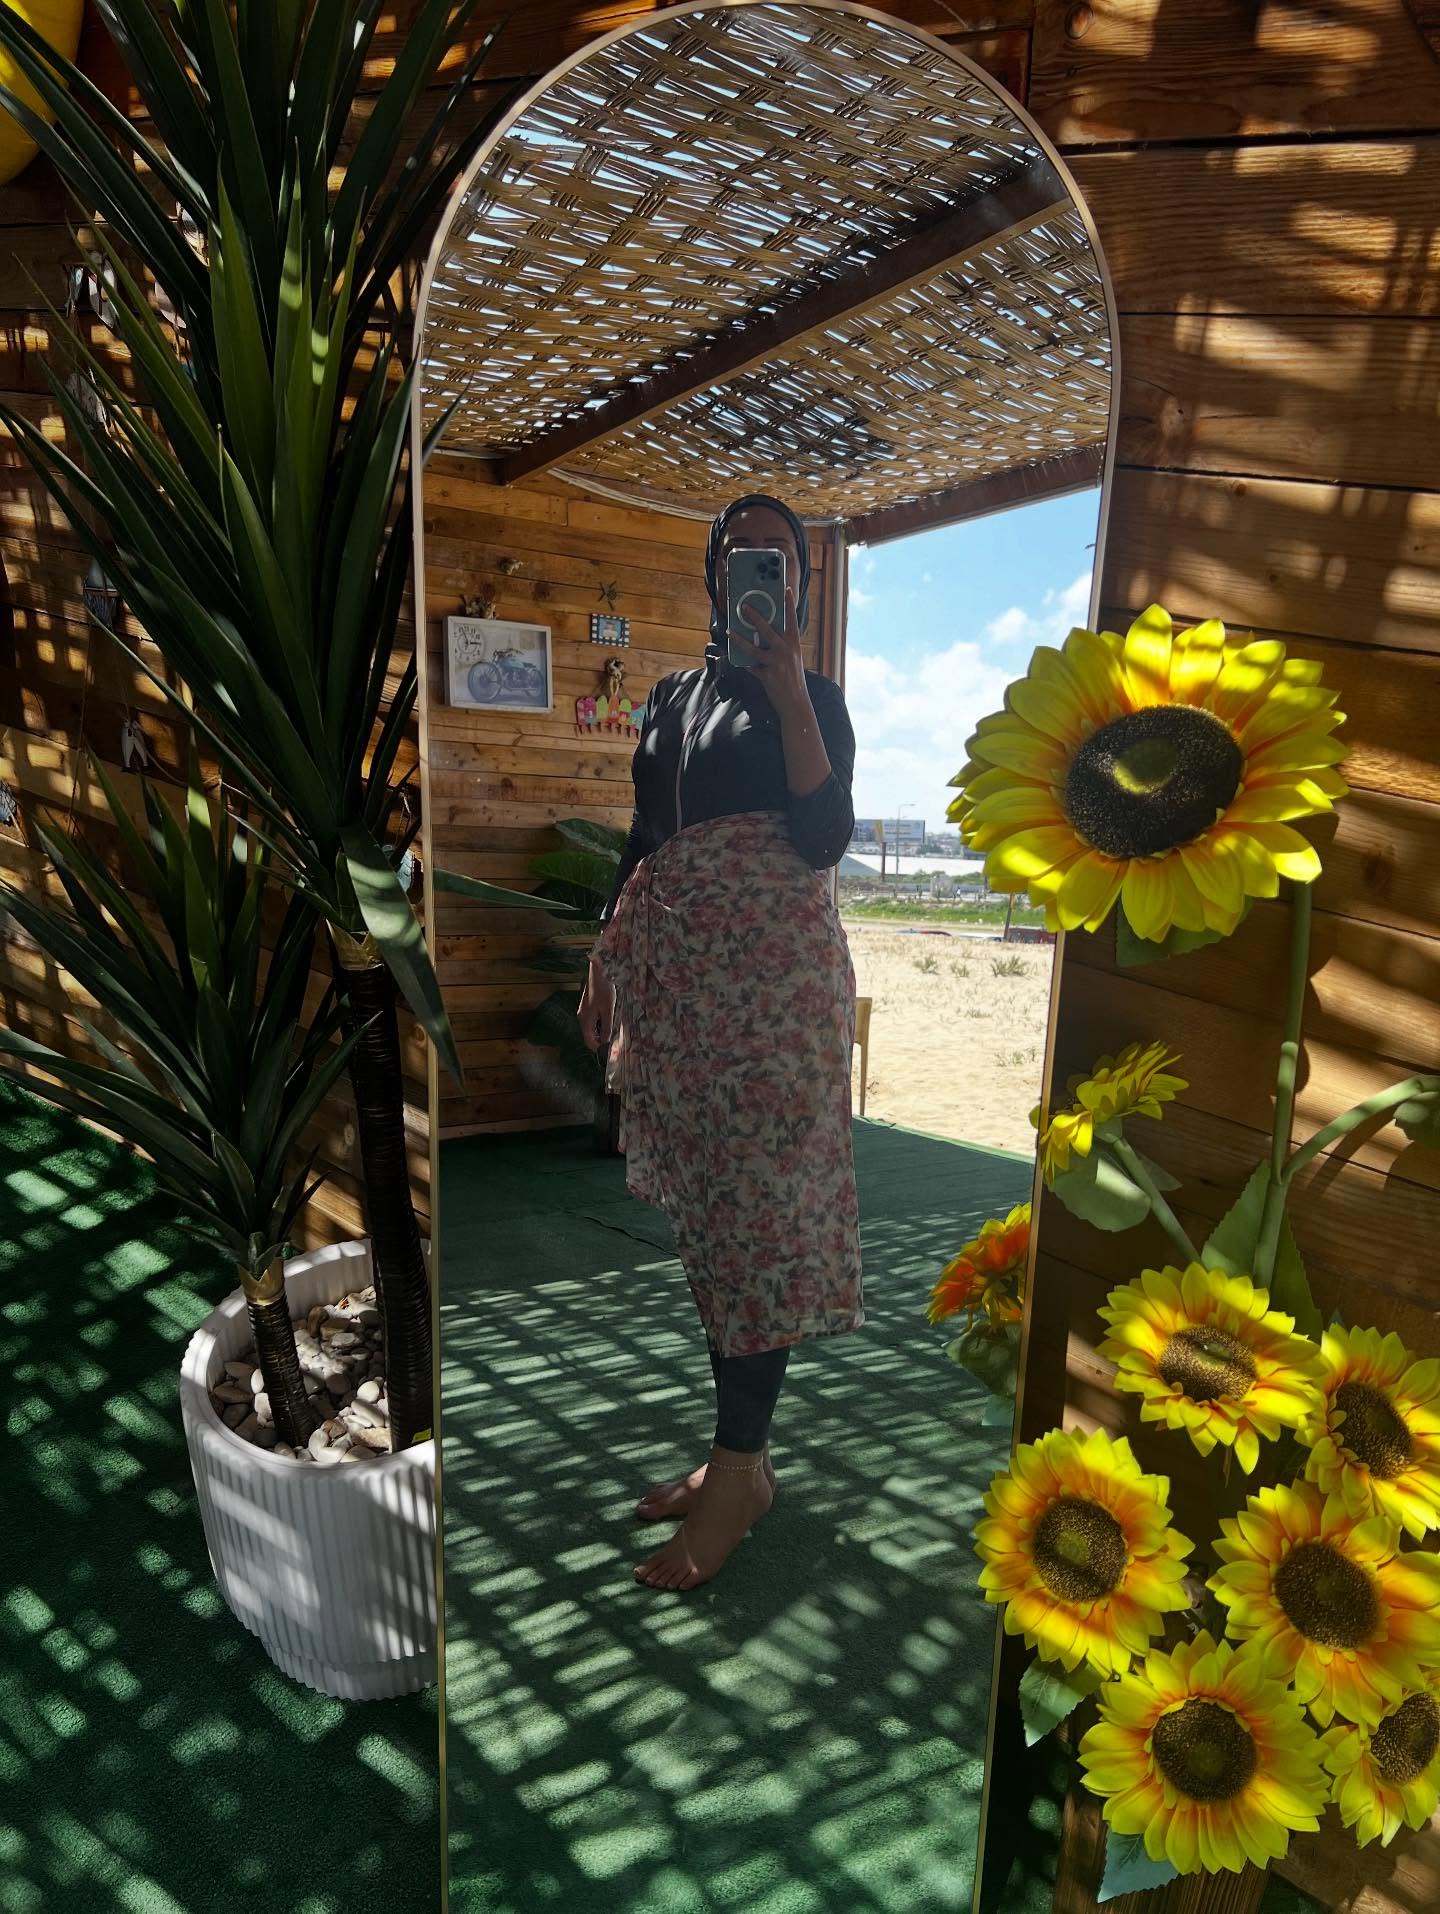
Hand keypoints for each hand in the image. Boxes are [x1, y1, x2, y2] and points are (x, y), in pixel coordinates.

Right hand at [577, 958, 615, 1053]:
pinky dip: (599, 1024)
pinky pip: (592, 1021)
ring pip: (591, 1028)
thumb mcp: (608, 1011)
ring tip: (612, 1029)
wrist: (598, 973)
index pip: (588, 1041)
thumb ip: (606, 1028)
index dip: (597, 1048)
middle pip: (589, 1036)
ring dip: (600, 1032)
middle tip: (613, 1041)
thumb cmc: (603, 990)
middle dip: (600, 1040)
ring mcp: (583, 1012)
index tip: (608, 1051)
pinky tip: (608, 1020)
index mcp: (585, 1020)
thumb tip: (605, 1042)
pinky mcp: (587, 1008)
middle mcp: (581, 1017)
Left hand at [728, 583, 808, 715]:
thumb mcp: (793, 659)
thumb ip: (782, 646)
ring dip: (739, 639)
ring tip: (729, 631)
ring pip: (754, 648)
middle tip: (744, 606)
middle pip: (768, 630)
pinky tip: (736, 658)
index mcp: (794, 645)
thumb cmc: (793, 680)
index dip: (789, 604)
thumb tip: (764, 634)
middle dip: (755, 617)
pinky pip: (750, 666)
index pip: (792, 621)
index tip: (786, 589)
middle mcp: (786, 652)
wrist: (795, 703)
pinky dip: (743, 662)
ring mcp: (776, 664)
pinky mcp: (766, 676)